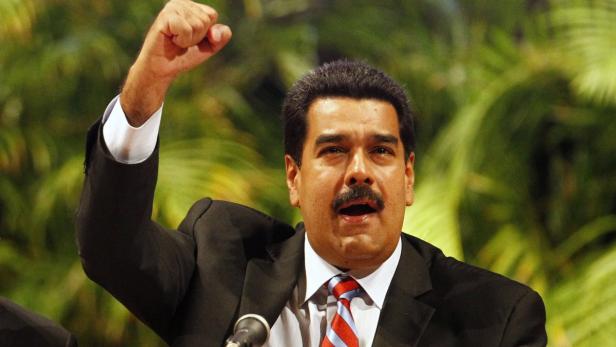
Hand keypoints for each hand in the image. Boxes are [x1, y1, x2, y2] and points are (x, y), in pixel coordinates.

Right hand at [121, 0, 231, 125]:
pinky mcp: (165, 16)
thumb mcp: (209, 46)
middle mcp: (180, 2)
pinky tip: (171, 40)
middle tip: (182, 41)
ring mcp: (172, 7)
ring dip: (189, 39)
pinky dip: (182, 40)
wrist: (163, 69)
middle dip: (197, 37)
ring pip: (198, 24)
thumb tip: (215, 34)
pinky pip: (187, 29)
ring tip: (176, 41)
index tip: (191, 38)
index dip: (206, 32)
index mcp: (190, 5)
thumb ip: (221, 36)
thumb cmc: (184, 55)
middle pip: (206, 19)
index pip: (212, 15)